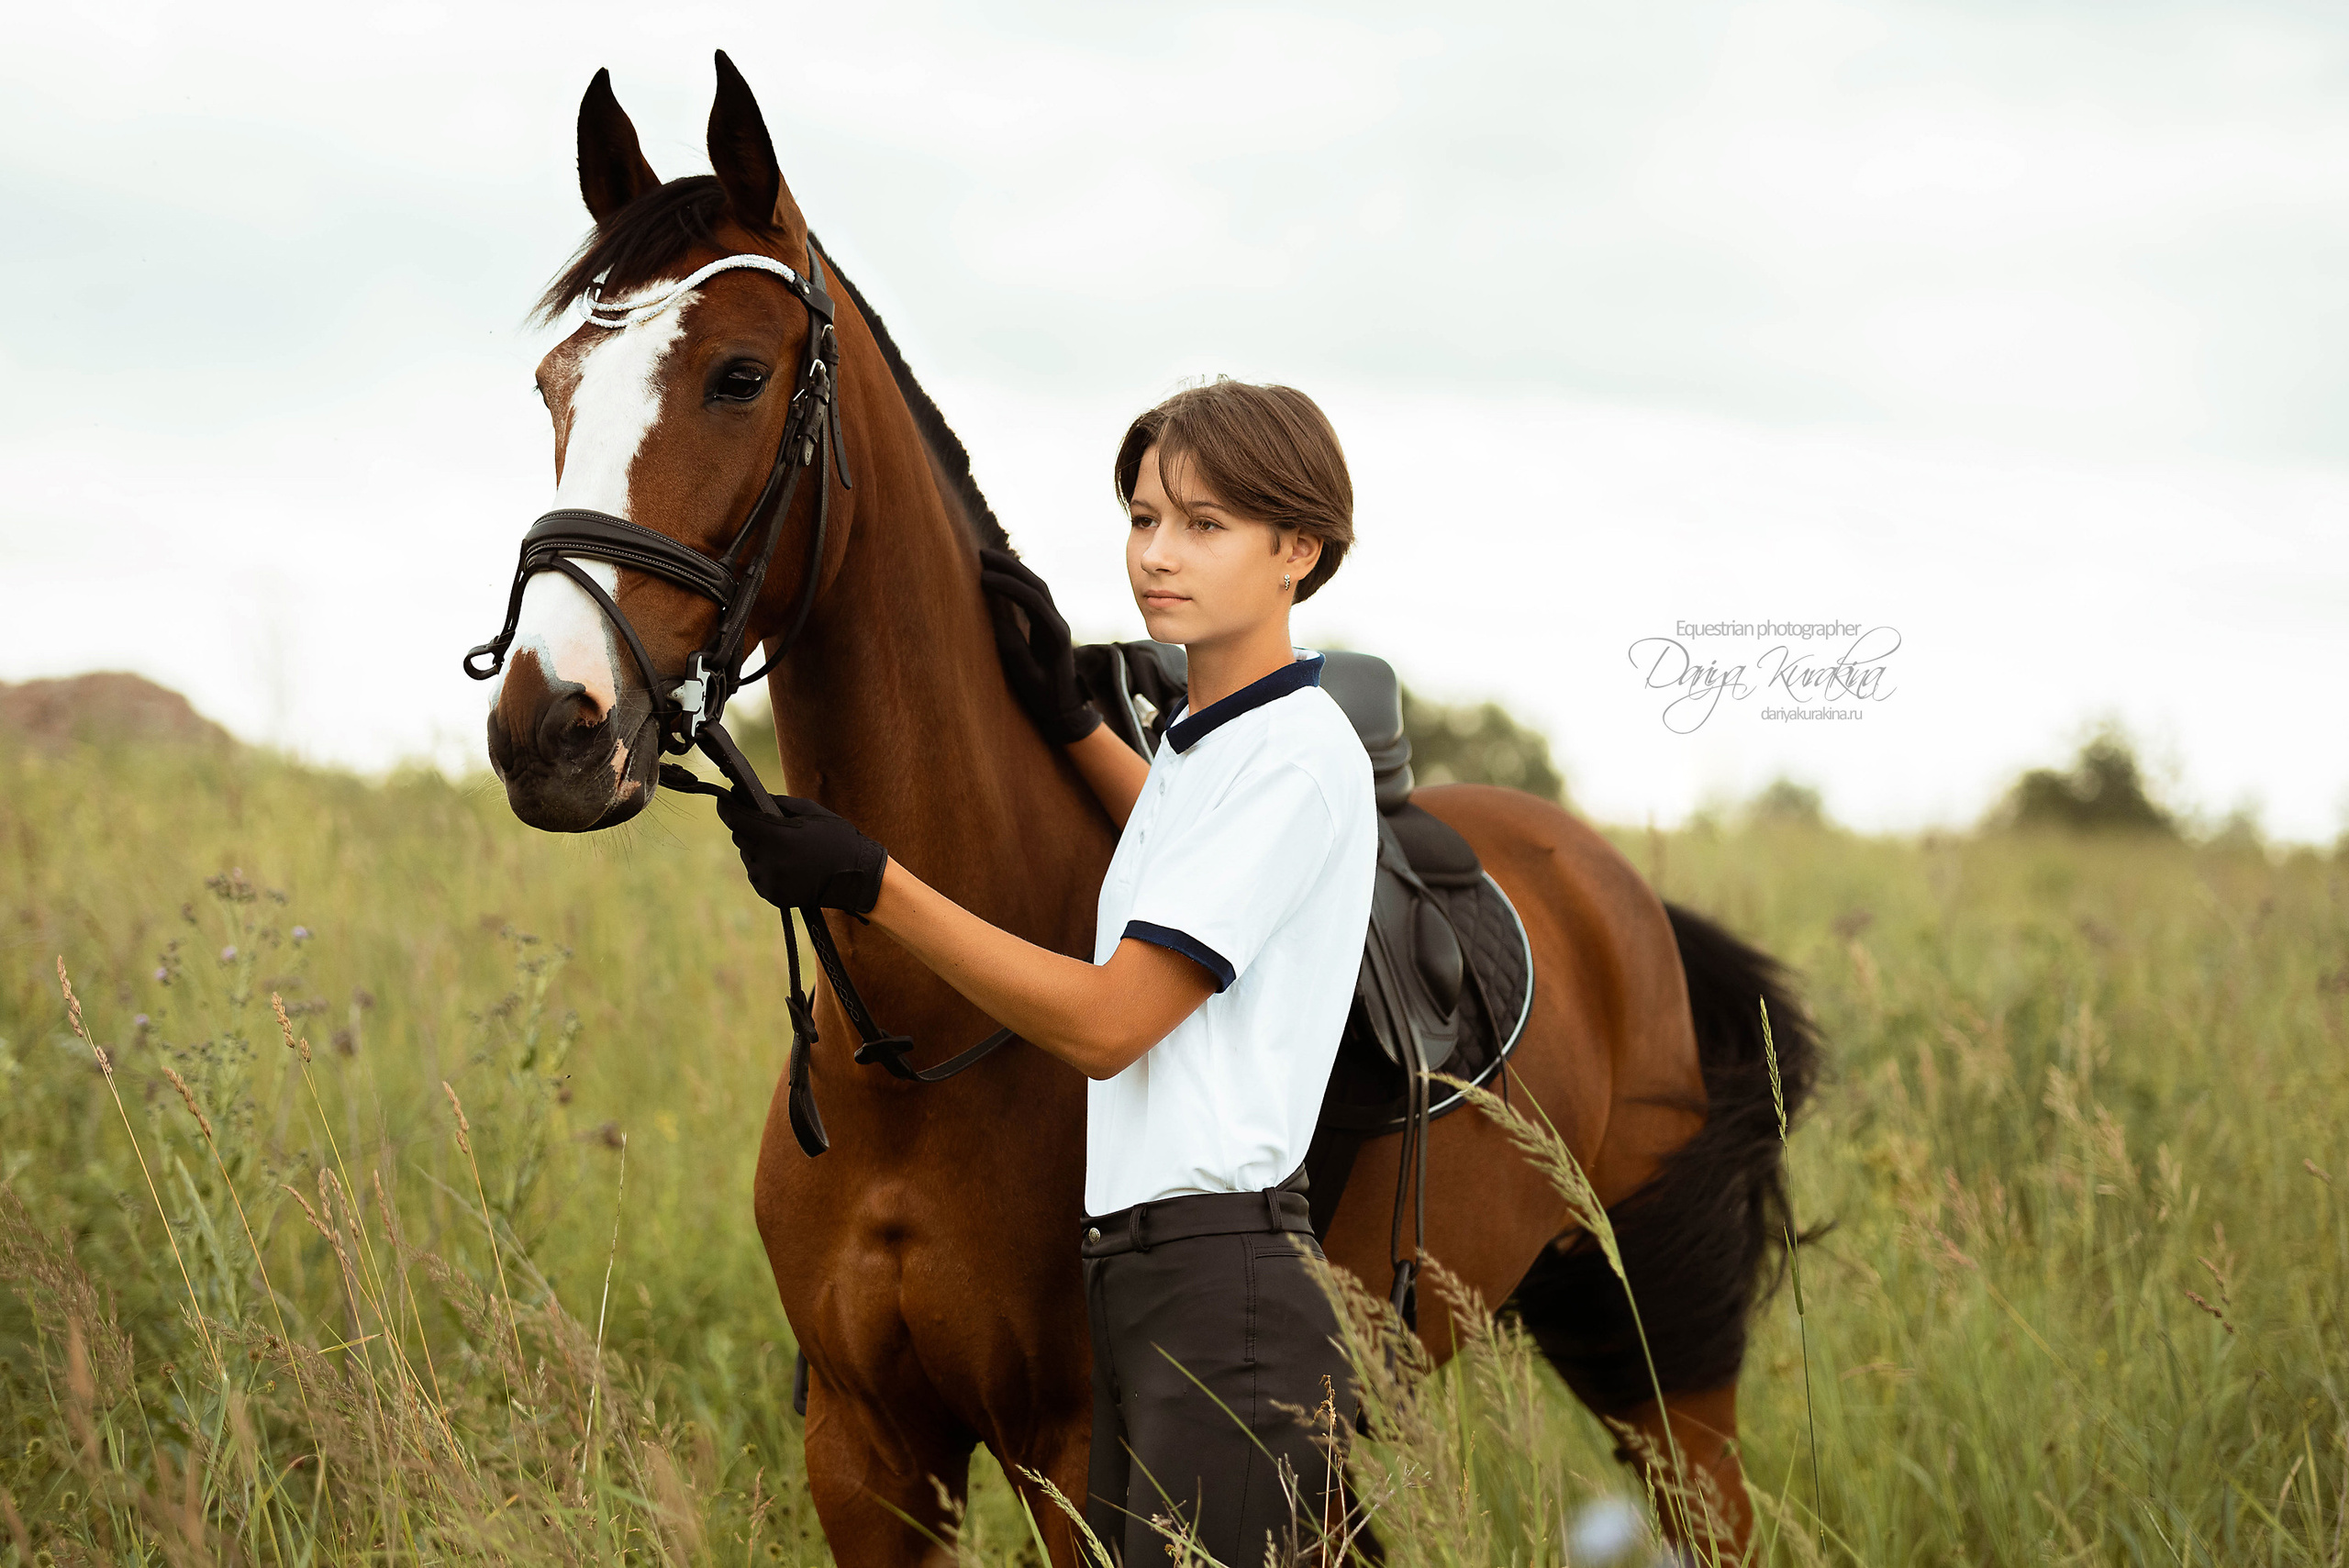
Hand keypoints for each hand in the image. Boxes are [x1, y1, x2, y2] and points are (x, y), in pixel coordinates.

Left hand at [714, 784, 887, 914]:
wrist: (857, 878)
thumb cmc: (836, 838)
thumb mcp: (810, 811)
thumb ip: (775, 803)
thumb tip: (745, 796)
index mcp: (777, 836)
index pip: (735, 818)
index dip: (726, 806)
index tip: (725, 798)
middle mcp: (768, 861)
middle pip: (740, 836)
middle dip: (750, 827)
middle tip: (773, 826)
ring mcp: (769, 881)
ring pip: (748, 856)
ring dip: (759, 849)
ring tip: (788, 849)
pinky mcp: (772, 895)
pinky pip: (757, 874)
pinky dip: (767, 866)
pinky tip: (789, 864)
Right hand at [980, 547, 1102, 744]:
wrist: (1066, 710)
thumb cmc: (1045, 698)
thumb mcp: (1026, 676)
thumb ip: (1013, 648)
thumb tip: (994, 618)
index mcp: (1055, 635)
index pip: (1032, 599)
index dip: (1007, 585)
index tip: (982, 578)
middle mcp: (1059, 623)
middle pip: (1036, 584)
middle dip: (1010, 567)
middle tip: (982, 554)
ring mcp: (1056, 622)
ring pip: (1037, 586)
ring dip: (1014, 570)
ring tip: (988, 558)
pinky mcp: (1050, 625)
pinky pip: (1035, 595)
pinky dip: (1017, 581)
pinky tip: (1001, 576)